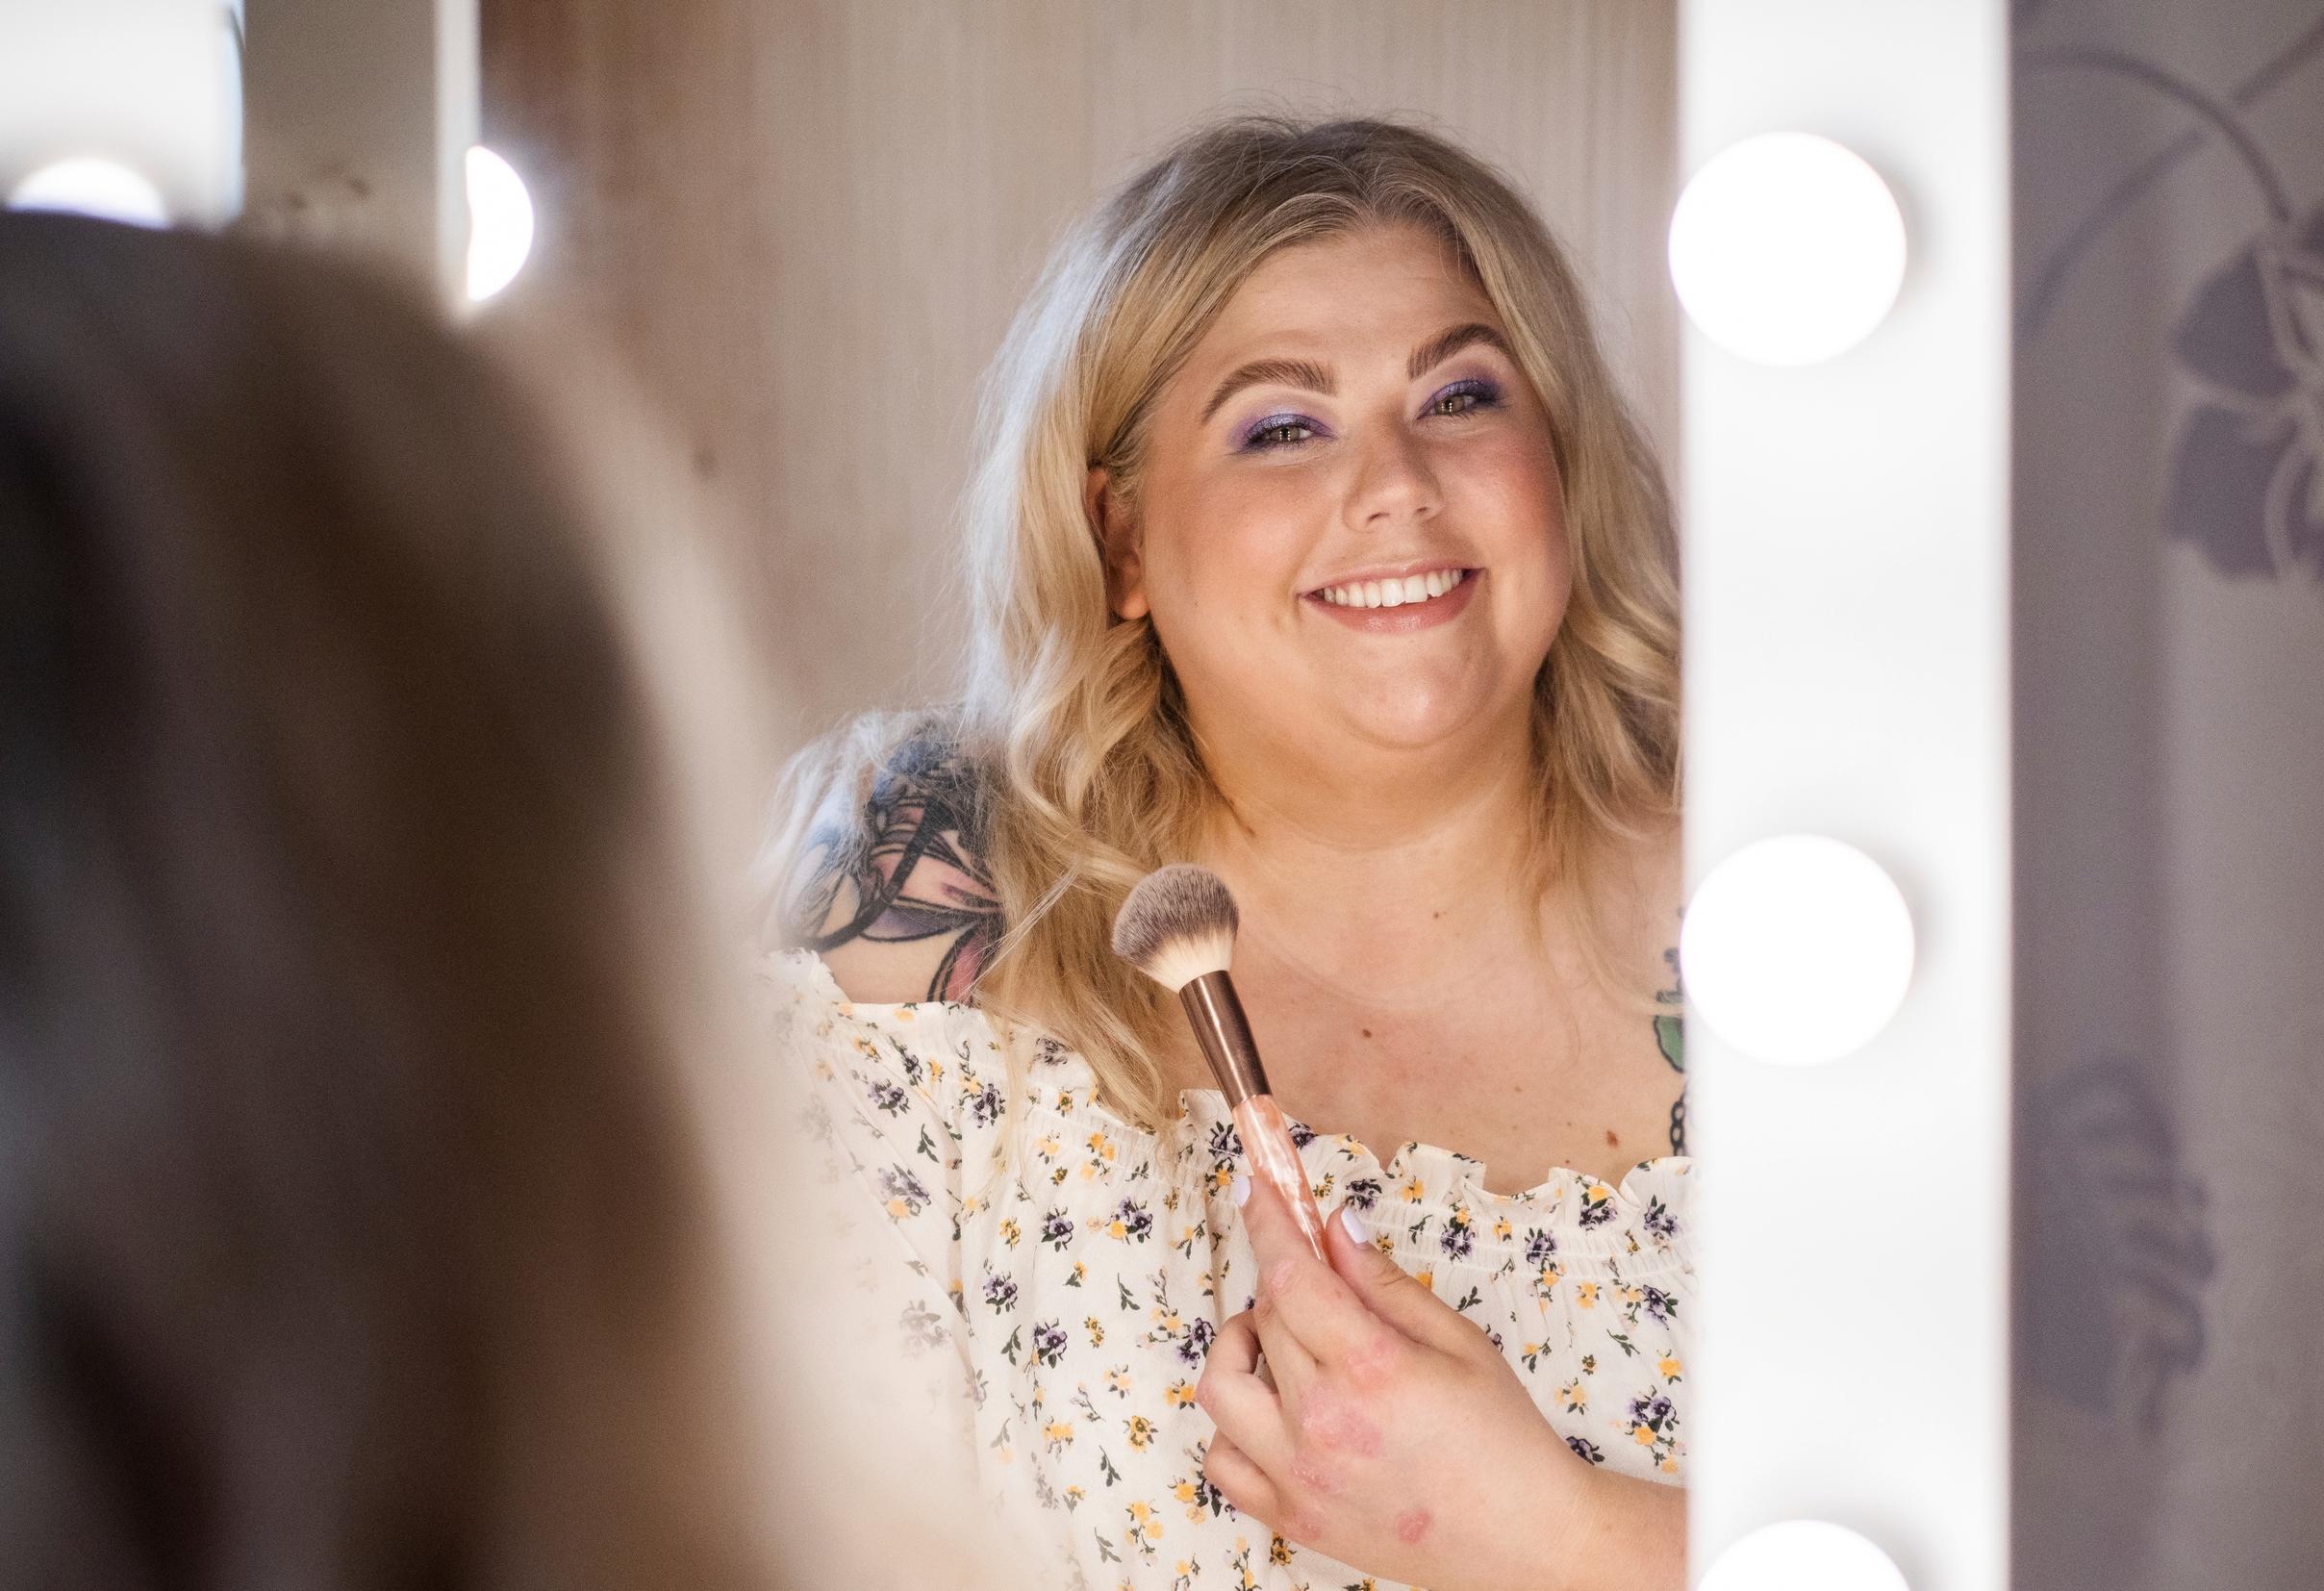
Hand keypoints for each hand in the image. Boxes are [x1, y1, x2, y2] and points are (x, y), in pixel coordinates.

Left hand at [1196, 1175, 1607, 1590]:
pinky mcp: (1291, 1517)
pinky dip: (1234, 1427)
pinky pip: (1223, 1462)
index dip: (1267, 1222)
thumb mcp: (1459, 1341)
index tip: (1253, 1187)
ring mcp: (1298, 1476)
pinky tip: (1275, 1411)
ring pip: (1221, 1386)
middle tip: (1314, 1279)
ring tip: (1284, 1345)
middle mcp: (1322, 1422)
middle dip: (1283, 1282)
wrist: (1523, 1540)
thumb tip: (1333, 1226)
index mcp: (1371, 1368)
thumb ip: (1385, 1282)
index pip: (1291, 1275)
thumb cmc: (1503, 1438)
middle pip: (1265, 1318)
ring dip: (1241, 1348)